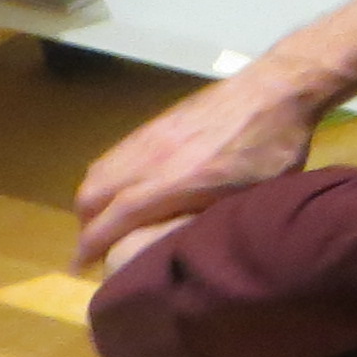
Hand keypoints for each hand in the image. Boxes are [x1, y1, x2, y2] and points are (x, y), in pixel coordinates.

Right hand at [72, 68, 321, 270]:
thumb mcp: (251, 198)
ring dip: (91, 201)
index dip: (92, 245)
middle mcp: (151, 158)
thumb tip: (181, 251)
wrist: (275, 88)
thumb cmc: (272, 150)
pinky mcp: (155, 123)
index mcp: (174, 181)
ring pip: (98, 172)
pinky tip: (119, 189)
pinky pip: (113, 154)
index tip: (80, 267)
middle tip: (93, 249)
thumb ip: (210, 223)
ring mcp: (150, 137)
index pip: (115, 218)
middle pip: (93, 195)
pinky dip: (104, 177)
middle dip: (86, 226)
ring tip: (102, 223)